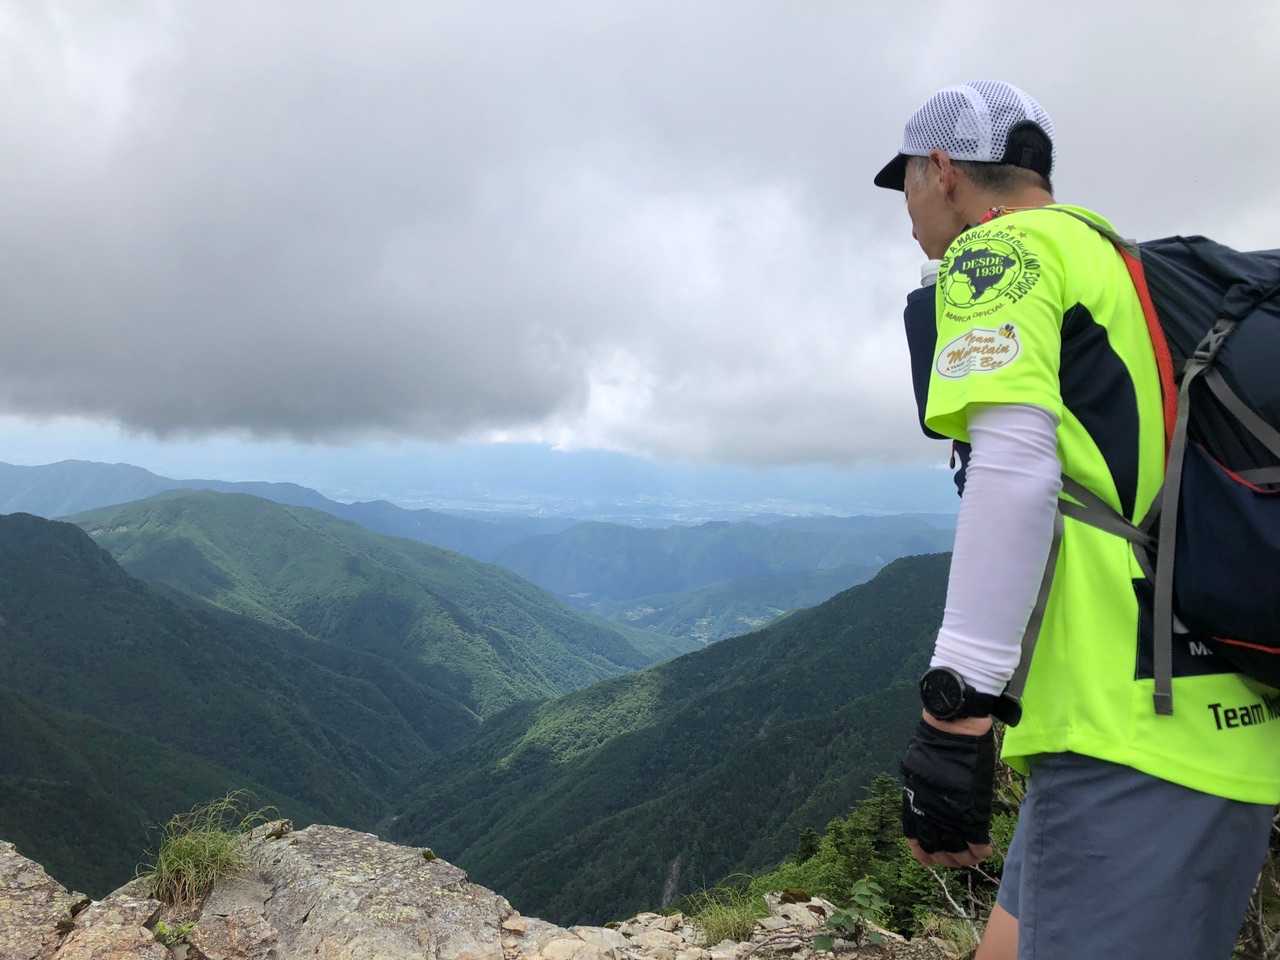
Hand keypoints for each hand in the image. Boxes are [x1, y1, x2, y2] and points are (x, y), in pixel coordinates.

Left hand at [900, 712, 995, 868]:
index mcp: (914, 803)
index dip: (923, 852)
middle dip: (945, 859)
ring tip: (970, 857)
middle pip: (935, 850)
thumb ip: (920, 790)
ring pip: (956, 852)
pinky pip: (976, 844)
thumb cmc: (934, 742)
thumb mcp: (916, 769)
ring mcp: (951, 816)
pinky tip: (984, 849)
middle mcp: (929, 815)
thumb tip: (925, 802)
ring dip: (964, 859)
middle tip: (955, 858)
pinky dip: (980, 851)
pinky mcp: (973, 813)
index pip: (915, 839)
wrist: (952, 728)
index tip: (930, 857)